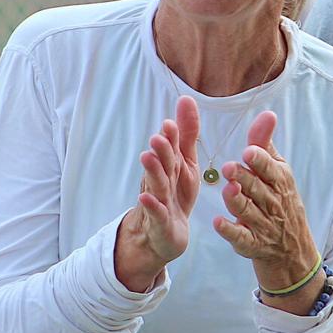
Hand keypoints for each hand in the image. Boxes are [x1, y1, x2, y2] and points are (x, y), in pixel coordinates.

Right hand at [115, 96, 199, 290]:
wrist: (162, 234)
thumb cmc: (176, 193)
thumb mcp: (185, 162)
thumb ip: (187, 134)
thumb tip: (186, 98)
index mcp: (171, 165)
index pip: (172, 148)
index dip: (172, 136)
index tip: (170, 122)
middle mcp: (161, 179)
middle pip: (162, 163)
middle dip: (160, 150)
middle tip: (158, 136)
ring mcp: (159, 201)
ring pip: (156, 184)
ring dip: (152, 171)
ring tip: (147, 157)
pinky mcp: (160, 222)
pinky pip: (156, 213)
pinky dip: (152, 206)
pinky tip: (146, 197)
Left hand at [215, 111, 321, 303]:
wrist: (292, 249)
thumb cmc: (281, 201)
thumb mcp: (278, 172)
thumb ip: (265, 145)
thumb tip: (268, 113)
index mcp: (281, 182)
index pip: (271, 170)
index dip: (260, 161)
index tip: (249, 152)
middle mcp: (274, 204)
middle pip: (258, 190)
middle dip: (245, 179)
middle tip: (229, 168)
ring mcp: (265, 226)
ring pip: (249, 213)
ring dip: (237, 201)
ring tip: (227, 190)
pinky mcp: (253, 246)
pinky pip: (242, 239)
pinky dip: (230, 232)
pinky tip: (218, 223)